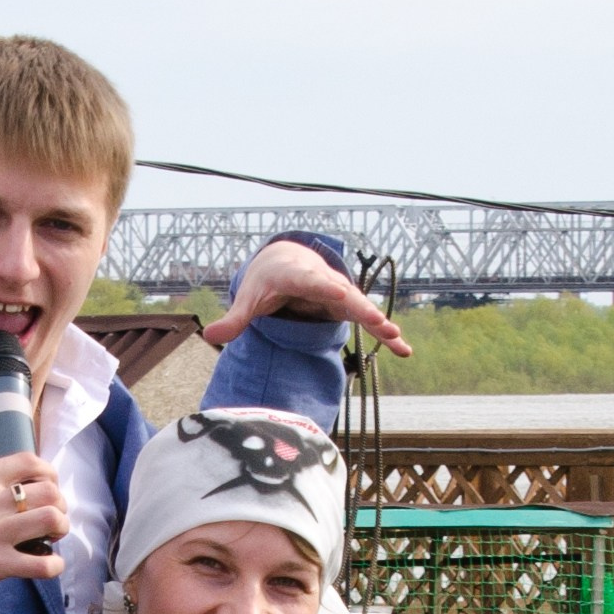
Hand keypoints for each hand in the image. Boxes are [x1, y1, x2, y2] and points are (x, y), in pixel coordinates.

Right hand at [0, 454, 70, 613]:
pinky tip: (50, 565)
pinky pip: (41, 564)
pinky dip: (54, 566)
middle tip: (53, 518)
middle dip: (60, 505)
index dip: (50, 474)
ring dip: (61, 529)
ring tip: (53, 537)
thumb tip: (14, 477)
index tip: (50, 487)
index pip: (30, 462)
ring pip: (52, 519)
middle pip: (50, 491)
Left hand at [203, 240, 409, 358]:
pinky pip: (368, 321)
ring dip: (379, 323)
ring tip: (396, 339)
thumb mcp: (249, 298)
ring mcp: (339, 294)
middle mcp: (323, 282)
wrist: (286, 263)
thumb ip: (235, 319)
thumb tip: (209, 335)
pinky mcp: (347, 307)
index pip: (310, 281)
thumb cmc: (266, 282)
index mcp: (296, 276)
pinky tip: (404, 350)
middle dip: (361, 307)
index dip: (324, 287)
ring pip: (361, 307)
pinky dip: (385, 335)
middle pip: (343, 295)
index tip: (339, 293)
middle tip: (378, 321)